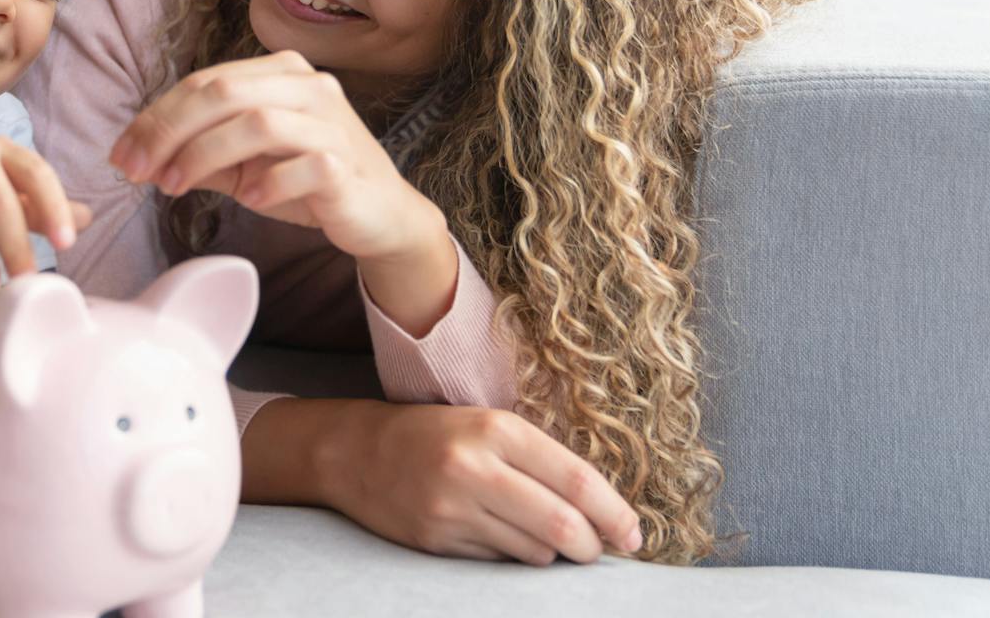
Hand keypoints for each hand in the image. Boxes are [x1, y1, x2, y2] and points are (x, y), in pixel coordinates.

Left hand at [109, 50, 438, 263]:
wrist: (379, 215)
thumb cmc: (309, 182)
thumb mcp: (245, 164)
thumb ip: (200, 153)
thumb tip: (140, 156)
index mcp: (281, 74)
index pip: (205, 82)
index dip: (156, 117)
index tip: (121, 154)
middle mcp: (309, 87)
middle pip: (222, 91)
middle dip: (168, 131)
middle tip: (138, 170)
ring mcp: (332, 123)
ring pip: (257, 122)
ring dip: (204, 155)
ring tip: (175, 187)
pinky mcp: (347, 164)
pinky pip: (302, 165)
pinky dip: (268, 182)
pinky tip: (250, 200)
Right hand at [325, 402, 642, 565]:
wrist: (355, 451)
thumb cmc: (435, 434)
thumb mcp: (488, 425)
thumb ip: (540, 461)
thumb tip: (600, 511)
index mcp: (497, 430)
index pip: (577, 481)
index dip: (616, 515)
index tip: (633, 534)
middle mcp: (474, 468)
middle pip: (562, 526)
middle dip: (590, 547)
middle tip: (597, 550)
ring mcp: (452, 508)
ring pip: (534, 552)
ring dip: (552, 554)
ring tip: (545, 539)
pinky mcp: (435, 540)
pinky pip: (498, 563)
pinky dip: (513, 558)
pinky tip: (502, 538)